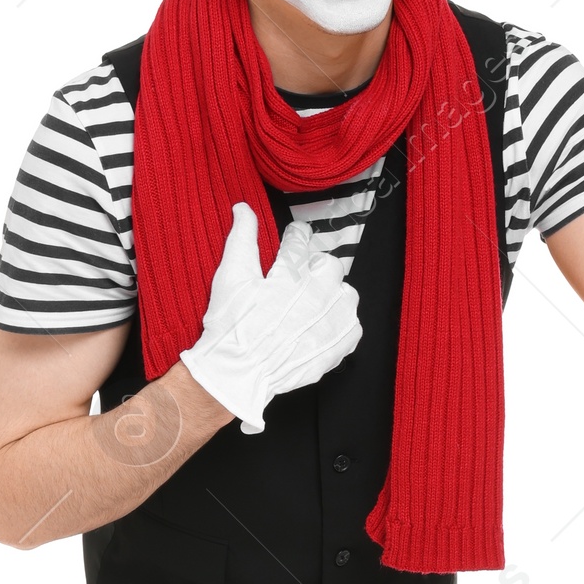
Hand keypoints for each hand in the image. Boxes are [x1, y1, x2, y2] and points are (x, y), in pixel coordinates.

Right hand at [180, 205, 361, 433]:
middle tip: (299, 278)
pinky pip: (352, 327)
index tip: (295, 238)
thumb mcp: (231, 277)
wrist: (238, 375)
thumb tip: (243, 208)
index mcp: (291, 274)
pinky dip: (340, 324)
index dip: (296, 236)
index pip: (301, 241)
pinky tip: (321, 326)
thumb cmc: (231, 327)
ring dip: (332, 294)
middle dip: (316, 266)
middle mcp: (317, 295)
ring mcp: (331, 323)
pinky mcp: (338, 347)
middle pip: (329, 266)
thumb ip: (241, 238)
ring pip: (346, 294)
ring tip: (312, 303)